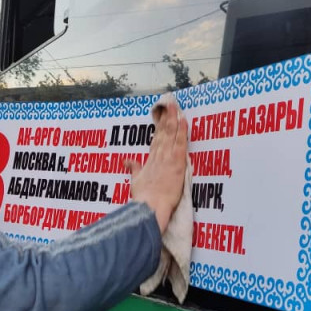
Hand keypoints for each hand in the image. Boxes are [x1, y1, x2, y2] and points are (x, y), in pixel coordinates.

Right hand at [127, 101, 187, 233]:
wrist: (149, 207)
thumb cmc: (143, 198)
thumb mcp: (136, 181)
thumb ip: (134, 168)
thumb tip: (127, 160)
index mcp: (150, 160)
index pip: (156, 139)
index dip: (159, 126)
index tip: (161, 114)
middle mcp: (158, 156)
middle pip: (163, 132)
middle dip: (166, 117)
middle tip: (169, 103)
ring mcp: (167, 158)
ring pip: (171, 134)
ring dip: (173, 119)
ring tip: (175, 106)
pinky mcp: (177, 162)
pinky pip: (180, 142)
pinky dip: (182, 130)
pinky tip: (183, 119)